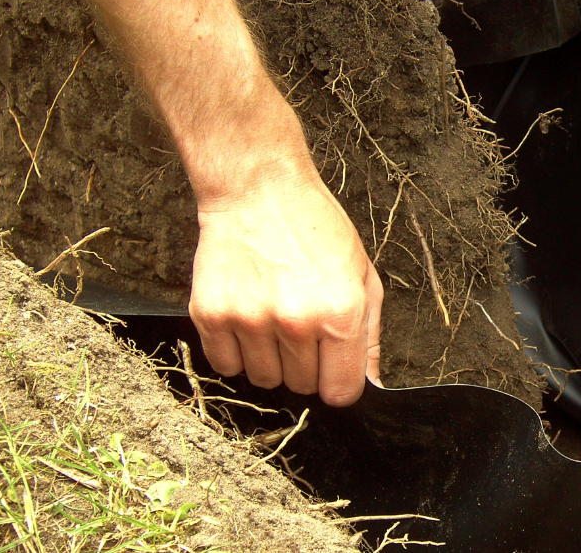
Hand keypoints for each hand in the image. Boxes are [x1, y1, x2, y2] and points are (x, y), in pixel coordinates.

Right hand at [189, 167, 383, 406]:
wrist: (259, 189)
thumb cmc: (315, 227)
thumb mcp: (362, 274)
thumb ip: (369, 335)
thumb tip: (370, 382)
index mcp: (340, 313)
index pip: (341, 392)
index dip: (338, 382)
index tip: (331, 368)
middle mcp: (295, 322)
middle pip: (302, 387)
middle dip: (305, 365)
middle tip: (299, 324)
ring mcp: (249, 320)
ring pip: (263, 379)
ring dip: (270, 359)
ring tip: (272, 317)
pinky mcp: (211, 314)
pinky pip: (225, 365)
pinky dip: (235, 352)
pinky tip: (246, 318)